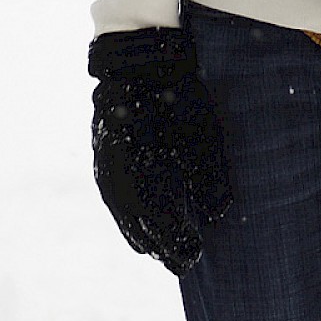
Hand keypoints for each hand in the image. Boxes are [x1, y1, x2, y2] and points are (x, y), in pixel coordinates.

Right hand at [89, 25, 233, 274]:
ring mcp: (108, 176)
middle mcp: (122, 188)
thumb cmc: (179, 99)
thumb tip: (216, 216)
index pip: (164, 234)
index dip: (180, 248)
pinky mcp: (104, 163)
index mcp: (148, 186)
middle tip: (185, 258)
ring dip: (146, 233)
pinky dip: (132, 216)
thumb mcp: (204, 138)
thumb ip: (211, 180)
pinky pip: (116, 203)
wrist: (140, 62)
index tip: (197, 257)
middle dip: (164, 247)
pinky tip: (146, 216)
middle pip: (142, 234)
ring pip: (126, 221)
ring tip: (166, 242)